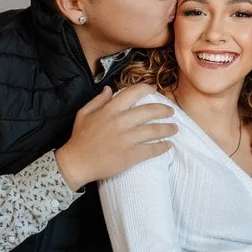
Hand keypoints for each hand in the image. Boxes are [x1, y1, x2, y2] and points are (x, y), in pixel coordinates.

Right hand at [55, 84, 176, 190]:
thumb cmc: (79, 138)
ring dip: (168, 129)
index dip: (147, 89)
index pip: (133, 93)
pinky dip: (162, 147)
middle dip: (164, 110)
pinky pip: (151, 149)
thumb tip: (110, 89)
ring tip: (175, 128)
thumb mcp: (84, 113)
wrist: (77, 162)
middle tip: (171, 112)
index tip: (155, 89)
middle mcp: (121, 122)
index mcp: (110, 110)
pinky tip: (168, 146)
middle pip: (149, 111)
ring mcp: (127, 139)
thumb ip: (98, 100)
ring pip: (154, 130)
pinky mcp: (130, 155)